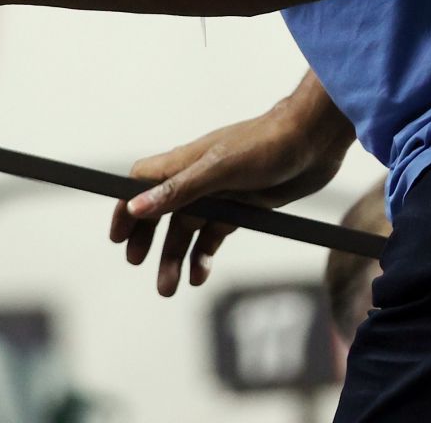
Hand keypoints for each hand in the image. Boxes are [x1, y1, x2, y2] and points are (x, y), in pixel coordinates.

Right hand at [110, 92, 352, 296]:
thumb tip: (136, 208)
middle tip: (137, 263)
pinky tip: (199, 275)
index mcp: (184, 162)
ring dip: (174, 256)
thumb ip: (178, 190)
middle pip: (160, 211)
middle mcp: (197, 179)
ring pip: (187, 230)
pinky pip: (214, 236)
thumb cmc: (265, 146)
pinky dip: (203, 256)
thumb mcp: (219, 170)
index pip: (141, 183)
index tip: (117, 236)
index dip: (126, 206)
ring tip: (167, 288)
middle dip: (147, 238)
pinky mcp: (242, 208)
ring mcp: (220, 195)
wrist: (313, 142)